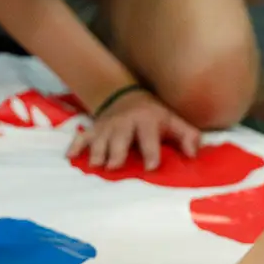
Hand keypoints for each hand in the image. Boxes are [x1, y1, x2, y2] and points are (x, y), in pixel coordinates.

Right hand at [69, 88, 201, 170]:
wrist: (126, 96)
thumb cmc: (155, 116)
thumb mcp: (173, 121)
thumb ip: (187, 136)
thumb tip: (193, 154)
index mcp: (146, 121)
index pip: (149, 137)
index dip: (151, 152)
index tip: (152, 166)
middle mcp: (124, 123)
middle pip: (119, 138)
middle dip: (116, 152)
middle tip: (114, 167)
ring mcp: (106, 127)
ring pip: (99, 140)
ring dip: (96, 152)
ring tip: (95, 166)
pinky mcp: (93, 130)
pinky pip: (81, 137)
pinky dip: (75, 146)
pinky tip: (70, 157)